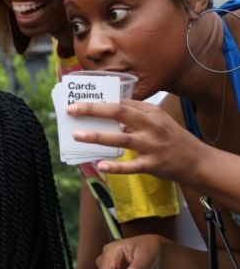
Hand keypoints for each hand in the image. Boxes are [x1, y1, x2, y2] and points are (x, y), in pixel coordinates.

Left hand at [66, 100, 204, 182]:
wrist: (198, 161)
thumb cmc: (172, 138)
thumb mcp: (157, 120)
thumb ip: (135, 115)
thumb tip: (106, 111)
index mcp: (151, 112)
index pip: (121, 102)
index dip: (98, 101)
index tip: (78, 101)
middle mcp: (151, 126)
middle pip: (119, 113)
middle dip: (93, 110)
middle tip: (72, 109)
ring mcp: (152, 146)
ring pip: (121, 138)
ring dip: (97, 136)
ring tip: (77, 135)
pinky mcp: (153, 165)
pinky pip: (131, 166)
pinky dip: (116, 167)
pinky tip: (100, 166)